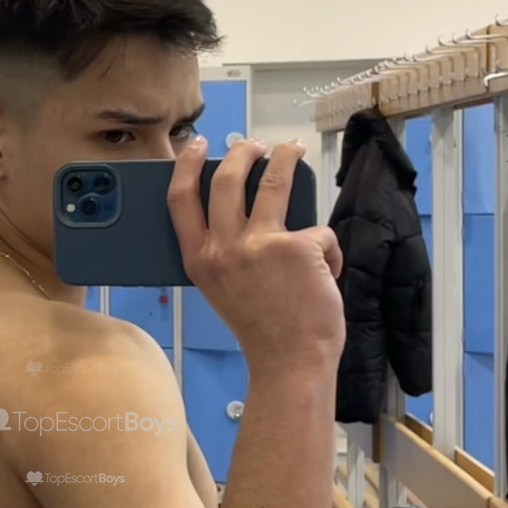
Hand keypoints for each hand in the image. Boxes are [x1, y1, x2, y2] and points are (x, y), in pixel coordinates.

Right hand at [168, 138, 344, 376]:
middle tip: (253, 146)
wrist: (290, 362)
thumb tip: (243, 211)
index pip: (180, 201)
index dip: (186, 166)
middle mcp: (224, 249)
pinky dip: (327, 249)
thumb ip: (223, 252)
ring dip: (285, 157)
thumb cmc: (261, 329)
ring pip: (273, 181)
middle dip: (241, 152)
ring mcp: (261, 245)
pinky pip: (318, 230)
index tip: (196, 146)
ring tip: (292, 149)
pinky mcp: (299, 247)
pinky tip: (327, 271)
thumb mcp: (222, 289)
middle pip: (226, 179)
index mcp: (200, 261)